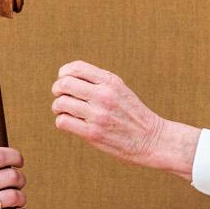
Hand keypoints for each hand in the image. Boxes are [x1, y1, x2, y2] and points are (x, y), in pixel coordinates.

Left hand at [52, 61, 198, 179]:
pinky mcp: (93, 134)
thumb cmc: (133, 115)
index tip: (65, 81)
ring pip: (61, 103)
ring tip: (64, 111)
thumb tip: (66, 79)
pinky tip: (70, 123)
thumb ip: (98, 82)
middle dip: (57, 89)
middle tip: (61, 96)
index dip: (64, 73)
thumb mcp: (120, 90)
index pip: (75, 68)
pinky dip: (62, 121)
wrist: (152, 140)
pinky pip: (63, 122)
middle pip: (64, 84)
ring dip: (58, 107)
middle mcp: (104, 96)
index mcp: (111, 82)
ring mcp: (98, 115)